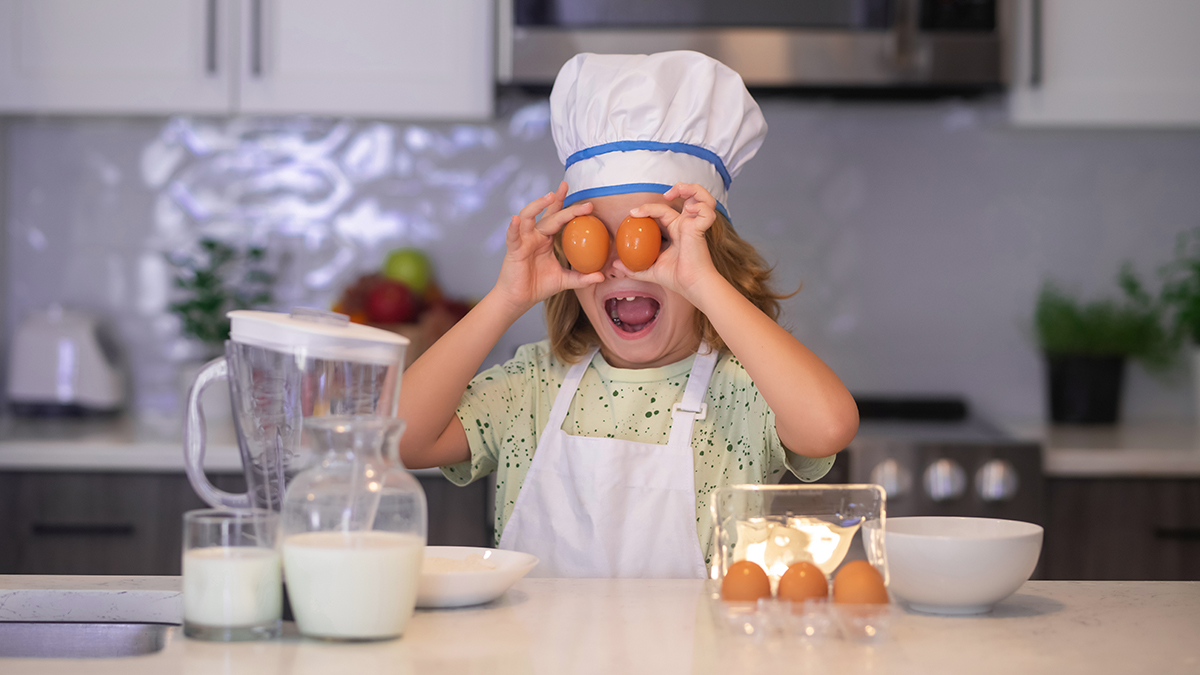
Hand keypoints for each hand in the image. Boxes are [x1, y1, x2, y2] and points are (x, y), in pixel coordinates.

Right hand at [493, 181, 603, 312]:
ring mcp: (523, 241)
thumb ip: (581, 278)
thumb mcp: (564, 281)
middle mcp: (535, 236)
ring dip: (537, 205)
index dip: (570, 208)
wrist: (519, 299)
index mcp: (546, 239)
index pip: (559, 218)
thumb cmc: (538, 286)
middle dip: (558, 200)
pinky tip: (516, 219)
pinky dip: (514, 227)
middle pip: (547, 214)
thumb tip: (601, 277)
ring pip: (528, 217)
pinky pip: (513, 236)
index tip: (588, 203)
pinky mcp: (513, 250)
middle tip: (567, 187)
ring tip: (549, 196)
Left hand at [622, 183, 722, 297]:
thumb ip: (633, 268)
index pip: (662, 211)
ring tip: (676, 191)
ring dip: (690, 189)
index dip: (648, 208)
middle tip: (663, 195)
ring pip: (700, 197)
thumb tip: (615, 265)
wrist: (691, 286)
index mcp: (674, 231)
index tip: (632, 214)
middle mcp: (685, 225)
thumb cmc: (676, 279)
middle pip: (685, 197)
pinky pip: (706, 212)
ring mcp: (694, 225)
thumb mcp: (649, 271)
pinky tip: (690, 209)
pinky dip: (701, 206)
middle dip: (678, 189)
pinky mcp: (700, 228)